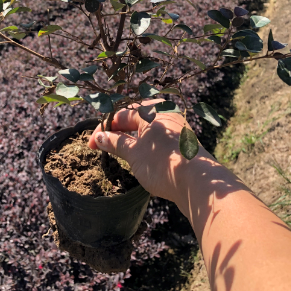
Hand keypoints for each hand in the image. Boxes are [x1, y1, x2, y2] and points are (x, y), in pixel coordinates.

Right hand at [87, 101, 213, 203]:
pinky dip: (144, 145)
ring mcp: (176, 127)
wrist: (199, 182)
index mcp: (152, 108)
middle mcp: (165, 112)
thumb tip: (99, 138)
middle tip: (102, 146)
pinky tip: (139, 157)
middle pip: (134, 119)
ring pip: (146, 129)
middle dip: (117, 132)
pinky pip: (157, 138)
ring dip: (130, 139)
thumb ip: (115, 143)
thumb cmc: (162, 163)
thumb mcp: (133, 153)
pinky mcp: (182, 142)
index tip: (92, 144)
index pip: (121, 115)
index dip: (104, 130)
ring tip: (118, 152)